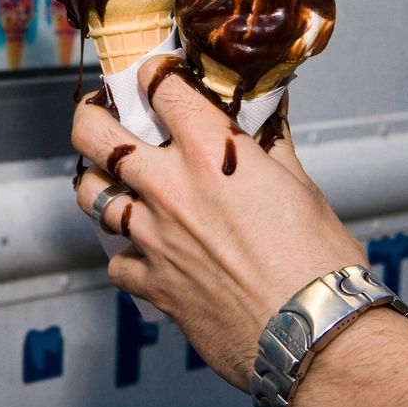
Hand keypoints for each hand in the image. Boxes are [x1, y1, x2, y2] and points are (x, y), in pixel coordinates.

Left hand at [72, 54, 366, 390]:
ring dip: (97, 179)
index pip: (161, 87)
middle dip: (90, 113)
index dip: (153, 70)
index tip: (153, 72)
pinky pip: (117, 261)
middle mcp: (172, 189)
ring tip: (114, 176)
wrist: (316, 336)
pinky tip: (146, 248)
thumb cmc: (317, 263)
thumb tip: (268, 111)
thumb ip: (272, 142)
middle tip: (102, 111)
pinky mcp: (152, 283)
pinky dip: (126, 251)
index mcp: (212, 155)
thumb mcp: (301, 186)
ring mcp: (154, 237)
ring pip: (90, 194)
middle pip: (95, 134)